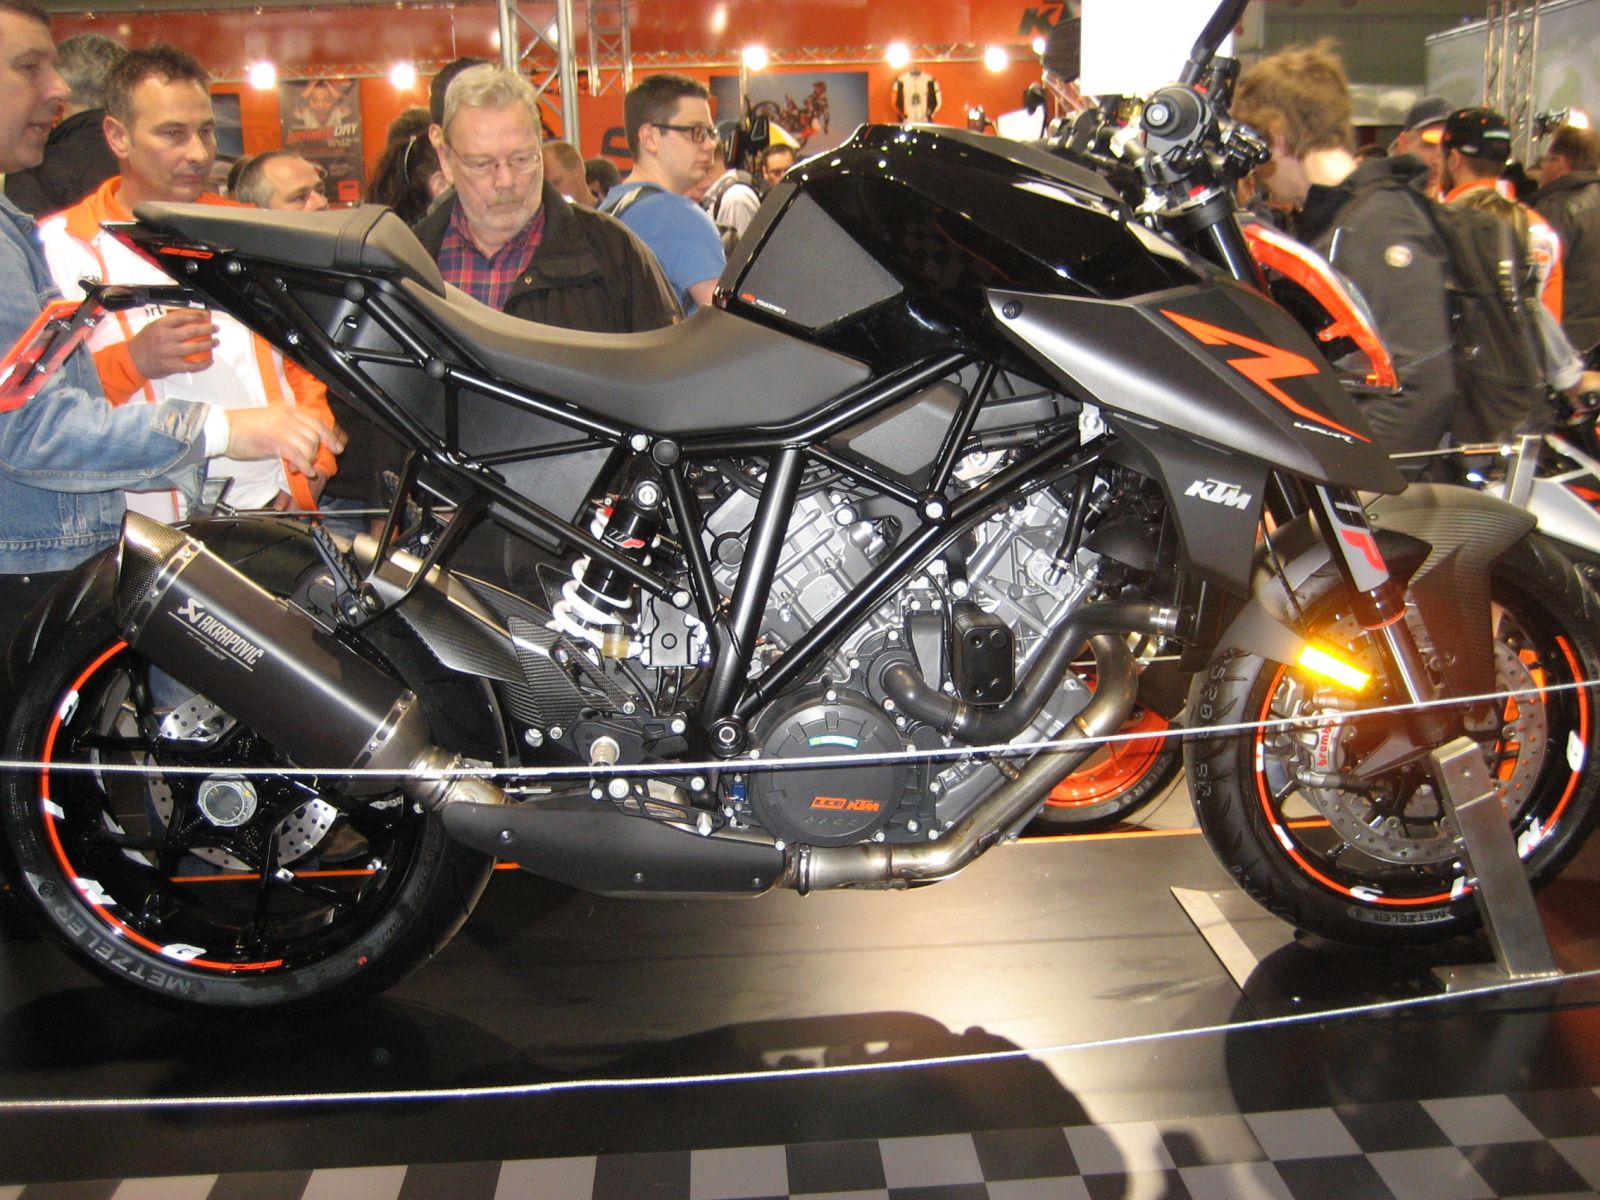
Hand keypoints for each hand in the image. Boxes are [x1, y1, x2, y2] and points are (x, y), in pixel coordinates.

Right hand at [129, 309, 219, 377]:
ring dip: (209, 344)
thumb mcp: (153, 327)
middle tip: (215, 328)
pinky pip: (193, 366)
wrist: (132, 360)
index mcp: (160, 325)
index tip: (206, 315)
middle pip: (192, 331)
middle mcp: (166, 338)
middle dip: (208, 329)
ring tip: (216, 342)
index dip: (197, 315)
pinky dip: (204, 364)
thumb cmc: (144, 343)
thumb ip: (170, 324)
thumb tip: (191, 319)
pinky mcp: (172, 366)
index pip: (182, 316)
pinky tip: (209, 360)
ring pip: (195, 347)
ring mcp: (170, 352)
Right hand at [222, 407, 345, 478]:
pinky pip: (298, 454)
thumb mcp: (269, 422)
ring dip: (307, 460)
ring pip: (309, 445)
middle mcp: (287, 416)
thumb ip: (287, 429)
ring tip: (299, 467)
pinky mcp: (275, 440)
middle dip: (317, 452)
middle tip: (310, 463)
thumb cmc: (241, 428)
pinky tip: (301, 471)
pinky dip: (304, 465)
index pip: (316, 422)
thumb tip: (302, 443)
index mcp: (286, 410)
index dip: (329, 436)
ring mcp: (282, 427)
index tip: (337, 447)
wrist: (222, 429)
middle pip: (315, 435)